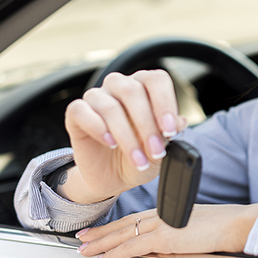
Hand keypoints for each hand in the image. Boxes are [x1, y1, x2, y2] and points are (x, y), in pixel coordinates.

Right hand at [62, 70, 187, 202]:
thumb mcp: (161, 149)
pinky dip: (98, 128)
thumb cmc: (140, 155)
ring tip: (138, 159)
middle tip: (155, 151)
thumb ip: (170, 133)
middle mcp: (121, 86)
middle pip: (132, 91)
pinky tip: (110, 143)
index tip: (170, 130)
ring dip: (126, 136)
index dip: (165, 102)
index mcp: (145, 87)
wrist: (113, 177)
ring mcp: (97, 97)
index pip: (156, 80)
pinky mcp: (76, 113)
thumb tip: (181, 121)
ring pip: (110, 106)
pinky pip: (80, 110)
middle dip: (147, 125)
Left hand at [76, 203, 257, 257]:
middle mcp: (159, 215)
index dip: (114, 225)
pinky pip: (132, 247)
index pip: (133, 219)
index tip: (100, 230)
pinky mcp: (163, 237)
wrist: (231, 223)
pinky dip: (114, 254)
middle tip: (82, 238)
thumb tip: (161, 248)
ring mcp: (160, 224)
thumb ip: (174, 235)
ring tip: (84, 250)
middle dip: (101, 233)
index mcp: (166, 211)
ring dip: (101, 243)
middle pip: (123, 224)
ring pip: (122, 234)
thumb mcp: (191, 227)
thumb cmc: (219, 225)